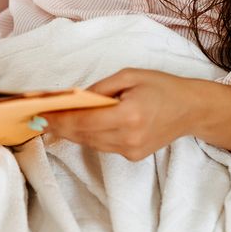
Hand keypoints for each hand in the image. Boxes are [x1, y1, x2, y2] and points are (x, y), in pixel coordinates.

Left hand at [43, 68, 201, 160]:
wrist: (190, 109)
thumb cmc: (161, 87)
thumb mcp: (130, 76)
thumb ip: (100, 88)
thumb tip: (74, 98)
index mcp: (129, 114)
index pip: (84, 121)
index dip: (59, 120)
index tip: (40, 115)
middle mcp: (129, 137)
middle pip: (83, 135)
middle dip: (60, 126)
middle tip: (40, 117)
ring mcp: (131, 150)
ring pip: (90, 143)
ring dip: (72, 132)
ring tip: (54, 121)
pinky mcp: (133, 156)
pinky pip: (102, 146)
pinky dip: (89, 136)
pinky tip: (80, 126)